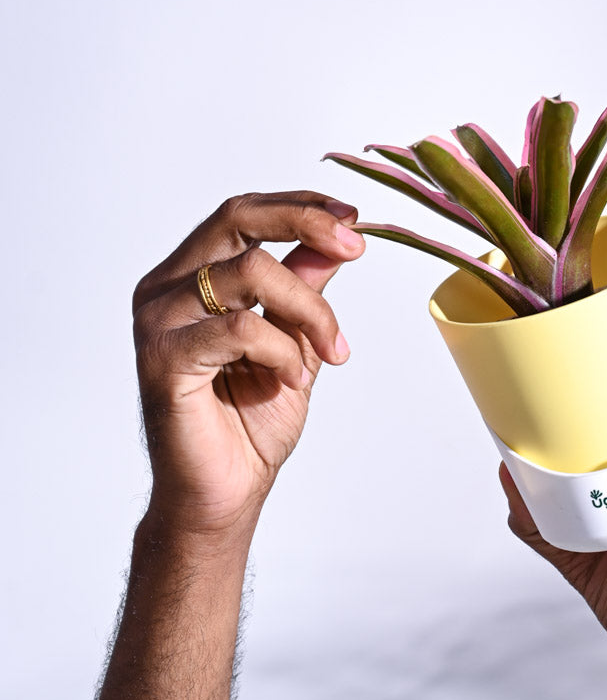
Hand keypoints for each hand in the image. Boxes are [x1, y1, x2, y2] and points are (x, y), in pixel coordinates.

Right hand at [131, 191, 364, 536]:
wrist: (223, 492)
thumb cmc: (250, 419)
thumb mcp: (295, 340)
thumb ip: (305, 289)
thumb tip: (336, 241)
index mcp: (191, 276)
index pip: (242, 214)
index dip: (300, 207)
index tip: (354, 219)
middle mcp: (166, 288)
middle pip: (236, 219)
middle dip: (305, 223)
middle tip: (355, 247)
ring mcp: (158, 321)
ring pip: (251, 271)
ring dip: (309, 311)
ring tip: (327, 353)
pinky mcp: (163, 359)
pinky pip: (241, 328)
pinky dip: (283, 352)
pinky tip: (290, 381)